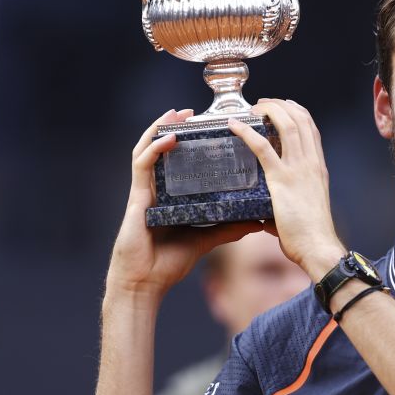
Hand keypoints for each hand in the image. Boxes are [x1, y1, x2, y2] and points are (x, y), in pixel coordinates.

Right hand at [106, 109, 262, 302]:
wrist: (145, 283)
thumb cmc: (168, 262)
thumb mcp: (206, 239)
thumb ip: (228, 228)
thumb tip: (257, 221)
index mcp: (171, 195)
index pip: (178, 160)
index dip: (189, 141)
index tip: (209, 126)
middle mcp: (156, 187)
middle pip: (162, 148)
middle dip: (174, 126)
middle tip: (193, 112)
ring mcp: (145, 190)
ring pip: (148, 148)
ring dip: (161, 127)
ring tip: (178, 113)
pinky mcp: (137, 197)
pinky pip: (142, 165)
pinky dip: (155, 148)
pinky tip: (169, 138)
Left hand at [226, 99, 345, 279]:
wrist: (318, 246)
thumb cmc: (311, 235)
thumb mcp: (304, 209)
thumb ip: (287, 204)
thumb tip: (265, 216)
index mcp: (318, 168)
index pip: (311, 129)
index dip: (297, 111)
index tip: (284, 105)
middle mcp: (311, 163)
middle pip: (300, 119)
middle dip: (281, 105)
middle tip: (263, 103)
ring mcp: (298, 169)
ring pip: (286, 125)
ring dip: (269, 110)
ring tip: (253, 108)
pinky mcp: (282, 180)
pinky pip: (262, 148)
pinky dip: (247, 132)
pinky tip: (234, 125)